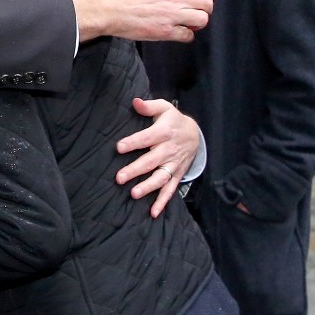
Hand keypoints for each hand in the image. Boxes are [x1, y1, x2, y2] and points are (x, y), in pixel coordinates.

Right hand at [69, 0, 212, 42]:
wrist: (104, 7)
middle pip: (207, 3)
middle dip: (204, 8)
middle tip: (195, 12)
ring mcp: (171, 15)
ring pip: (202, 19)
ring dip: (197, 22)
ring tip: (188, 23)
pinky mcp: (164, 31)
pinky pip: (187, 36)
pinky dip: (186, 36)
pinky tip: (177, 33)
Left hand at [115, 98, 199, 217]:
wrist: (195, 135)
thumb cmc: (173, 121)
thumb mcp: (164, 108)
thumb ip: (149, 106)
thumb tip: (134, 101)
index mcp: (164, 132)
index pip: (147, 138)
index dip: (133, 142)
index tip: (119, 147)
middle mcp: (169, 150)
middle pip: (151, 161)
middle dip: (136, 170)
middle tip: (119, 177)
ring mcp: (173, 165)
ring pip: (161, 177)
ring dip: (148, 187)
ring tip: (134, 194)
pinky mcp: (176, 175)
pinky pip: (170, 190)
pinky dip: (163, 202)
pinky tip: (153, 213)